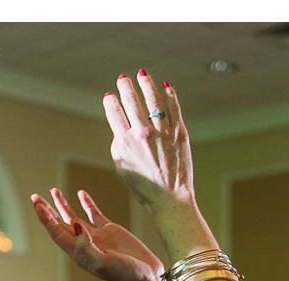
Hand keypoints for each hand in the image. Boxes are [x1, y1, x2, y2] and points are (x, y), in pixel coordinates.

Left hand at [31, 187, 162, 280]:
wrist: (146, 276)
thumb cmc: (125, 274)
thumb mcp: (104, 263)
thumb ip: (87, 247)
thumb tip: (75, 226)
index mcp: (79, 253)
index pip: (56, 232)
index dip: (45, 218)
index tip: (37, 203)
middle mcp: (84, 244)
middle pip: (60, 224)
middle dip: (47, 210)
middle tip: (35, 196)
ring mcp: (96, 237)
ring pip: (74, 217)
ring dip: (63, 205)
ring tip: (54, 190)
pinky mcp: (110, 231)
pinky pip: (94, 214)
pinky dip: (87, 203)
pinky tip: (81, 193)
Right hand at [103, 72, 192, 211]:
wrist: (170, 197)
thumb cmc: (144, 187)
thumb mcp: (121, 168)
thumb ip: (118, 145)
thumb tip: (120, 128)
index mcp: (125, 142)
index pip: (114, 112)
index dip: (110, 101)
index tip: (109, 96)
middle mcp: (142, 133)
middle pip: (131, 101)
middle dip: (125, 86)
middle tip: (122, 78)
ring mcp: (162, 131)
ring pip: (153, 98)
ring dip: (146, 83)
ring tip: (142, 74)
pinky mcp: (179, 132)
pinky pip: (174, 107)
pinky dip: (169, 94)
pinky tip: (166, 86)